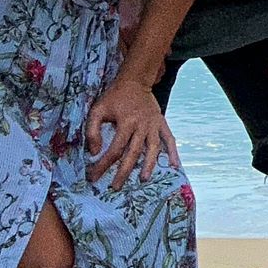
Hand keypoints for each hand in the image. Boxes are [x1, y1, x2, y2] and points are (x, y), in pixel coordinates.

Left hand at [86, 76, 180, 190]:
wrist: (135, 81)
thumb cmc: (114, 97)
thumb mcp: (98, 109)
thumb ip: (92, 130)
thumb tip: (95, 152)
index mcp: (126, 122)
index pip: (115, 149)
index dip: (103, 165)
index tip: (94, 176)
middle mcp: (142, 125)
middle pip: (133, 153)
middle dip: (124, 172)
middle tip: (115, 187)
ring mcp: (154, 125)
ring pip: (153, 149)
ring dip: (149, 165)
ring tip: (144, 179)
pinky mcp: (162, 123)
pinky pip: (170, 139)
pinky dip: (173, 152)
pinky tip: (174, 165)